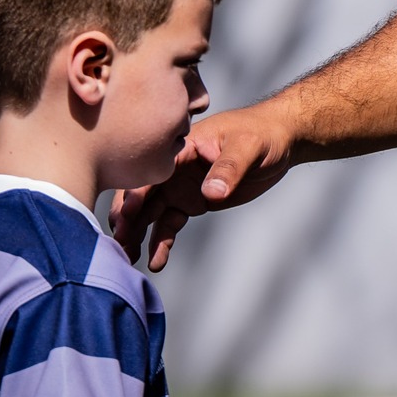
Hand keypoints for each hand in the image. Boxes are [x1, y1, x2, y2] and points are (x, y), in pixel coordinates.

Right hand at [112, 99, 297, 271]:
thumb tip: (211, 194)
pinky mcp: (190, 201)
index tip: (126, 214)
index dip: (136, 191)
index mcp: (181, 147)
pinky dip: (160, 242)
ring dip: (136, 234)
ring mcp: (178, 185)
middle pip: (141, 193)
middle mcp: (172, 167)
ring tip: (127, 259)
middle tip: (118, 242)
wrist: (278, 141)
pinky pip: (169, 224)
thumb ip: (229, 168)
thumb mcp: (248, 146)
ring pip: (149, 212)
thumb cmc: (262, 133)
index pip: (152, 170)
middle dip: (126, 217)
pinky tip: (155, 262)